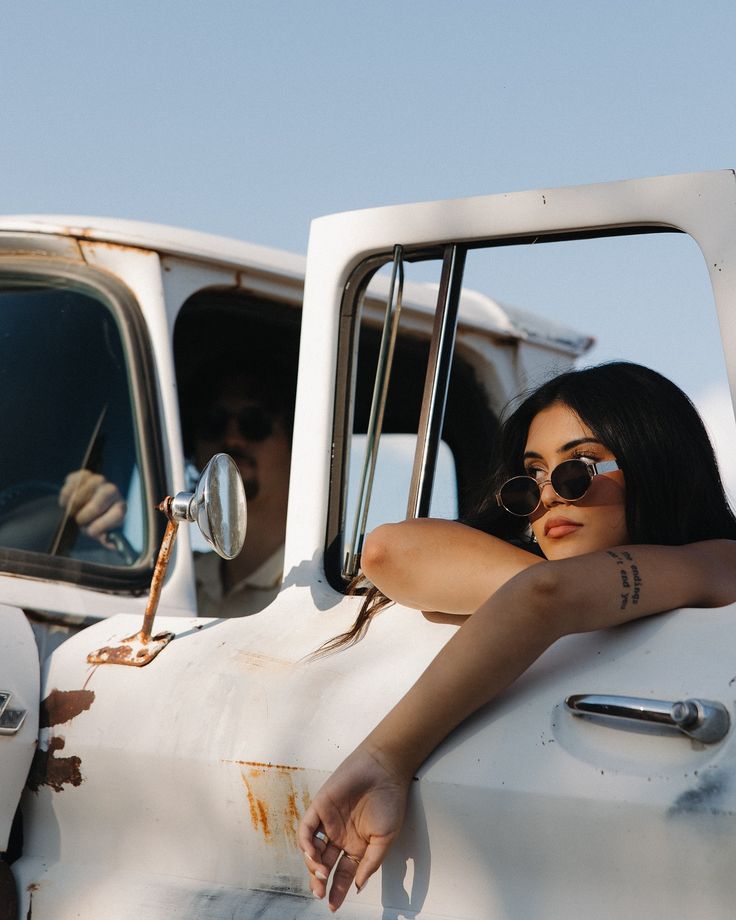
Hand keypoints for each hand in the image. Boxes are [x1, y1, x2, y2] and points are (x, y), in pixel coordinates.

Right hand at [59, 470, 125, 548]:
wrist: (89, 503)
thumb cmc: (97, 520)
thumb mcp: (102, 532)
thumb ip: (106, 539)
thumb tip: (112, 546)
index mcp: (120, 507)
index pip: (116, 516)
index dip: (100, 527)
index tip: (90, 532)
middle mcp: (112, 491)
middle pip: (96, 506)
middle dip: (83, 518)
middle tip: (78, 521)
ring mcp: (99, 480)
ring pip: (80, 495)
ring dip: (72, 507)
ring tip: (72, 512)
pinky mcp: (85, 474)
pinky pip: (71, 483)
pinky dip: (65, 495)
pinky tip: (66, 502)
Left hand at [298, 743, 411, 910]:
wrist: (383, 769)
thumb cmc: (389, 800)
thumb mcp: (386, 838)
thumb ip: (371, 862)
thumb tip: (357, 885)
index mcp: (357, 845)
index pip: (343, 873)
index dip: (338, 890)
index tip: (333, 905)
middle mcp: (341, 836)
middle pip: (325, 865)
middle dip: (320, 881)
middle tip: (321, 893)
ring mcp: (329, 822)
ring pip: (312, 850)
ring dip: (313, 865)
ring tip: (321, 874)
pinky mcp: (319, 807)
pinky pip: (306, 829)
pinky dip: (306, 843)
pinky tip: (312, 854)